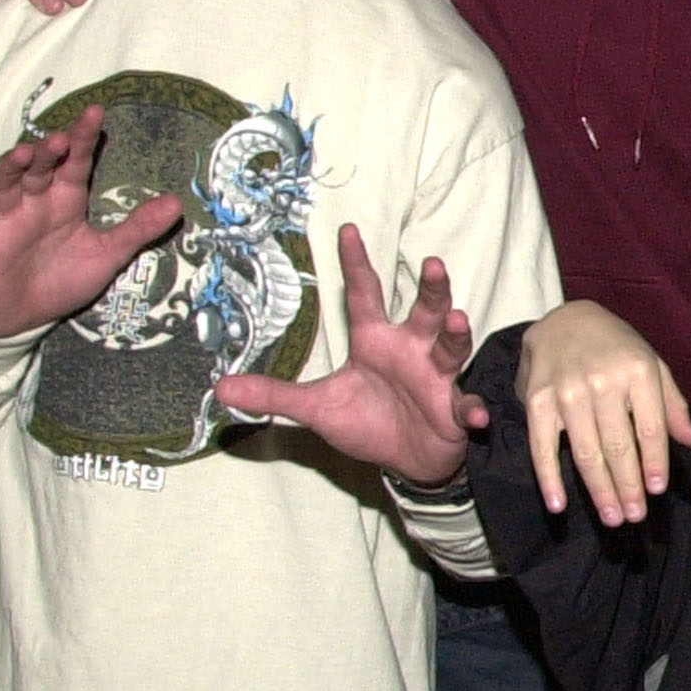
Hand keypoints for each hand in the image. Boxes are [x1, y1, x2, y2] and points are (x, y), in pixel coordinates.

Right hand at [0, 105, 184, 340]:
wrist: (25, 317)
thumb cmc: (64, 277)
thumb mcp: (107, 254)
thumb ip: (138, 229)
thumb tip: (177, 203)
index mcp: (65, 200)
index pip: (74, 163)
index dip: (83, 139)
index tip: (95, 112)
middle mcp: (33, 204)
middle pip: (37, 169)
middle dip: (47, 152)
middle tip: (61, 138)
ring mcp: (5, 224)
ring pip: (3, 187)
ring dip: (9, 169)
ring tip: (22, 154)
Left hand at [216, 223, 492, 485]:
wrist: (406, 460)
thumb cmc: (367, 421)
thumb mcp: (315, 408)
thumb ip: (273, 395)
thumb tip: (219, 388)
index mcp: (375, 342)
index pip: (364, 295)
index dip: (356, 264)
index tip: (347, 230)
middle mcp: (410, 349)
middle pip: (423, 311)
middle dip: (431, 288)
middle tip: (432, 264)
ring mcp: (435, 377)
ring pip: (449, 346)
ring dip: (456, 334)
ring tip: (457, 320)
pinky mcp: (452, 408)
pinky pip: (463, 405)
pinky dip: (469, 408)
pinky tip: (471, 413)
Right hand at [515, 300, 690, 525]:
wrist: (565, 319)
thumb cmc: (617, 347)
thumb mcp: (652, 365)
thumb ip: (672, 404)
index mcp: (638, 371)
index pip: (650, 427)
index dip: (655, 462)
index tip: (657, 490)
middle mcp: (602, 381)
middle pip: (619, 445)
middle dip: (628, 486)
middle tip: (635, 516)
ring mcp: (567, 391)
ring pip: (586, 452)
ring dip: (600, 490)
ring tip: (612, 517)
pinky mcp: (537, 400)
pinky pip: (542, 446)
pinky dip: (549, 478)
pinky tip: (559, 505)